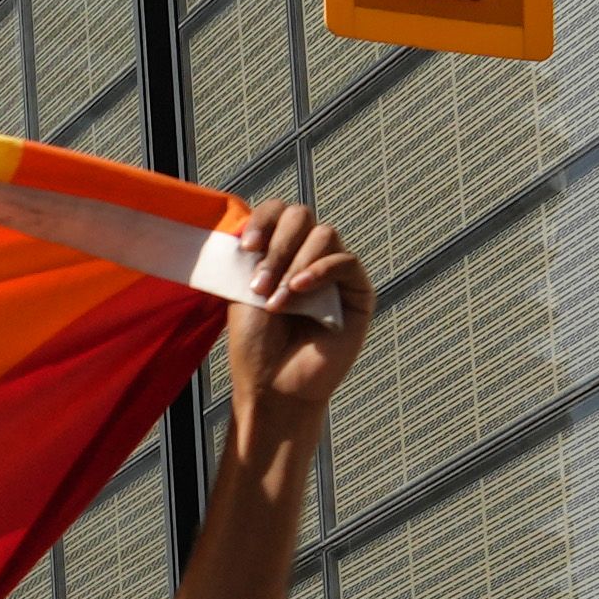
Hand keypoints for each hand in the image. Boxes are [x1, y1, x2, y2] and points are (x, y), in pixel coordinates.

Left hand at [218, 198, 368, 450]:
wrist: (272, 386)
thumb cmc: (255, 344)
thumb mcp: (241, 291)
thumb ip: (251, 254)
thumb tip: (252, 220)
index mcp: (279, 251)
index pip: (278, 212)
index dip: (263, 220)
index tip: (246, 247)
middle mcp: (308, 256)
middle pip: (301, 216)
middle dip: (277, 245)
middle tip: (258, 284)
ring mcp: (334, 271)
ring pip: (323, 235)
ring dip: (294, 265)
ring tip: (276, 301)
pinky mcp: (357, 290)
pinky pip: (345, 261)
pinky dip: (320, 270)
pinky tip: (299, 291)